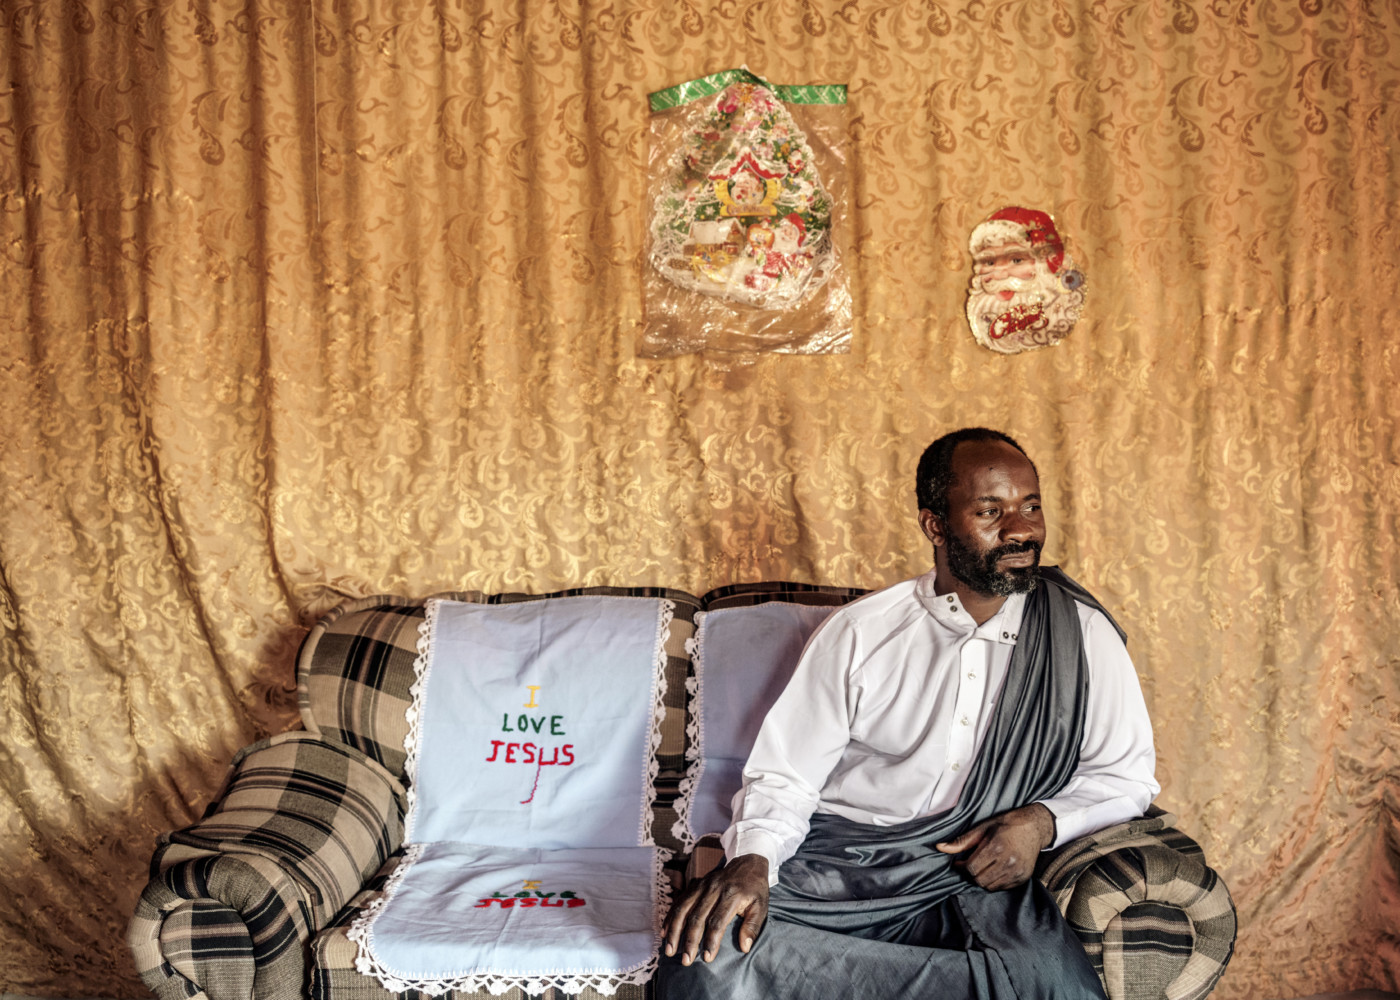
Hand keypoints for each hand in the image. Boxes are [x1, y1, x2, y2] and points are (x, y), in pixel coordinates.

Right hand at [662, 853, 769, 965]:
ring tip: (670, 950)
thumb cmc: (755, 889)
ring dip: (675, 931)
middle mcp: (714, 889)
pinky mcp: (695, 884)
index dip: (711, 941)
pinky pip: (680, 901)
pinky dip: (671, 917)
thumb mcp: (761, 906)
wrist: (747, 862)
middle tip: (686, 960)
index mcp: (732, 895)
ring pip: (684, 909)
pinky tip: (665, 932)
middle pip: (697, 917)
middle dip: (689, 941)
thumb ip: (752, 927)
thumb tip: (744, 947)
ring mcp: (702, 885)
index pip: (718, 922)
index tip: (707, 958)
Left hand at [935, 803, 1055, 890]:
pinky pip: (1002, 887)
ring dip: (982, 879)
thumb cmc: (1006, 824)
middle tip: (971, 864)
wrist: (1034, 827)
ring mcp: (1017, 872)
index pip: (971, 868)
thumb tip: (940, 847)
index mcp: (996, 847)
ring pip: (990, 887)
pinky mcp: (1023, 878)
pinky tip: (995, 869)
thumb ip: (962, 841)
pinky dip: (994, 882)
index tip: (960, 862)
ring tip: (983, 866)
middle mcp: (1008, 862)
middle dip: (971, 874)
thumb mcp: (983, 827)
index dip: (962, 866)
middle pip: (979, 880)